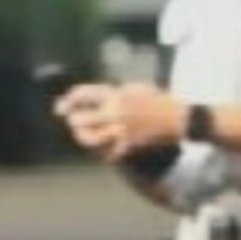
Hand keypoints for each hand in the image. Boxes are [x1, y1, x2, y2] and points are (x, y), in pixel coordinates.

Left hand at [54, 83, 186, 163]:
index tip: (61, 106)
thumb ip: (115, 91)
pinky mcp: (128, 146)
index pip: (84, 94)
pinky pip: (106, 151)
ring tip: (81, 135)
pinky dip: (101, 151)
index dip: (69, 100)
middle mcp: (116, 111)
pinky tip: (102, 148)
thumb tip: (94, 96)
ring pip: (89, 137)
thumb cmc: (158, 101)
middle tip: (72, 121)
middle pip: (81, 118)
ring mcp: (121, 130)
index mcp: (117, 94)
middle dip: (73, 120)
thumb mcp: (137, 87)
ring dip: (82, 136)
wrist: (179, 118)